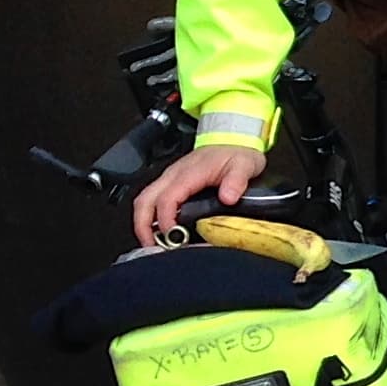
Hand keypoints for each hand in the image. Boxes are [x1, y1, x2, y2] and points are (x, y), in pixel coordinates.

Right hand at [132, 144, 266, 246]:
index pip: (167, 198)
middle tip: (151, 246)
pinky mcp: (171, 183)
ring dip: (143, 223)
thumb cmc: (236, 153)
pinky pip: (153, 199)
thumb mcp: (244, 165)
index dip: (166, 220)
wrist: (233, 139)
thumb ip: (237, 181)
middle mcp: (173, 175)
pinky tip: (159, 231)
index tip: (173, 236)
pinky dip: (150, 217)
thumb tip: (228, 197)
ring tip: (153, 243)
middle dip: (142, 225)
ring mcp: (170, 179)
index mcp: (188, 173)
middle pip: (144, 200)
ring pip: (144, 200)